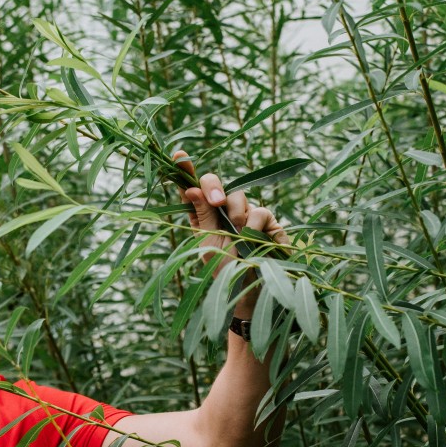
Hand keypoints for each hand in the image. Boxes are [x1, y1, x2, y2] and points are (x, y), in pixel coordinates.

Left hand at [177, 151, 290, 315]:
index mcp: (201, 215)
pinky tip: (255, 244)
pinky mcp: (267, 221)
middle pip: (215, 183)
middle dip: (214, 188)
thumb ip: (201, 214)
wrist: (249, 291)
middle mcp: (222, 211)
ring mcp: (245, 214)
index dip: (185, 169)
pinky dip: (256, 227)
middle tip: (217, 203)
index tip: (178, 154)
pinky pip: (260, 211)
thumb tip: (189, 188)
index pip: (192, 187)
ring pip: (239, 196)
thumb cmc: (224, 269)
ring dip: (236, 216)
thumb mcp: (207, 242)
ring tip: (238, 239)